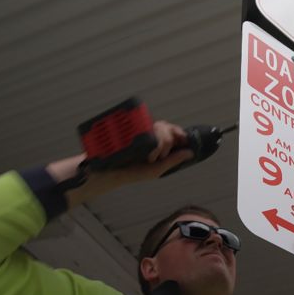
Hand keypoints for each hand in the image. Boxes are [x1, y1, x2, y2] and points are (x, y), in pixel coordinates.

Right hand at [47, 121, 193, 208]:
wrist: (103, 173)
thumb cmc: (129, 173)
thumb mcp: (154, 171)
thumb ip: (172, 161)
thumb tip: (190, 152)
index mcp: (155, 145)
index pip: (170, 131)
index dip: (177, 132)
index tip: (181, 138)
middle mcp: (147, 136)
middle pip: (164, 126)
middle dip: (166, 139)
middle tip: (157, 156)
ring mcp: (136, 131)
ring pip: (154, 125)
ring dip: (158, 140)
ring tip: (149, 156)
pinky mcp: (124, 128)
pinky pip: (138, 121)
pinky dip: (145, 131)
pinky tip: (144, 144)